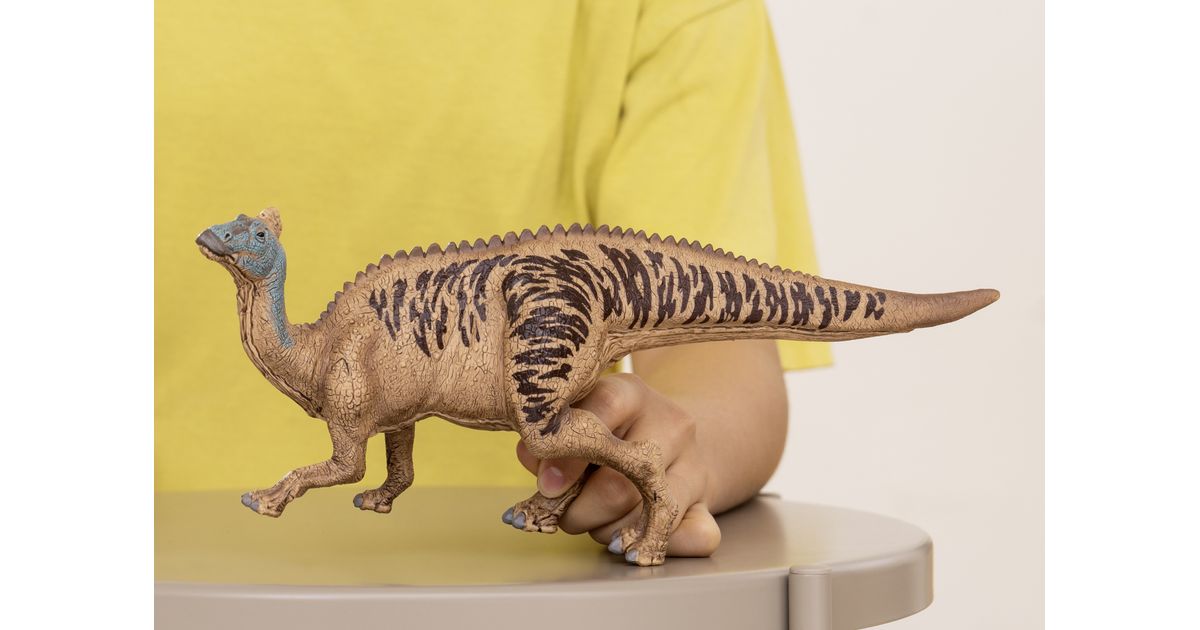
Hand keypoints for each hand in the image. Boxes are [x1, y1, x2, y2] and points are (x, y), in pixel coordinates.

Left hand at [515, 373, 722, 556]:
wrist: (669, 438)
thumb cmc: (606, 433)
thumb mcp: (577, 420)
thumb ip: (551, 439)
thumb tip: (534, 456)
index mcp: (632, 394)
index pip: (604, 410)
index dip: (568, 453)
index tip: (548, 485)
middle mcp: (672, 425)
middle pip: (620, 483)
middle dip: (579, 511)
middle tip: (564, 514)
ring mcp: (695, 465)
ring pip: (649, 515)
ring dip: (607, 531)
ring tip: (594, 521)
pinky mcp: (708, 503)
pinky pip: (692, 537)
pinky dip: (653, 547)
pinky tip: (630, 541)